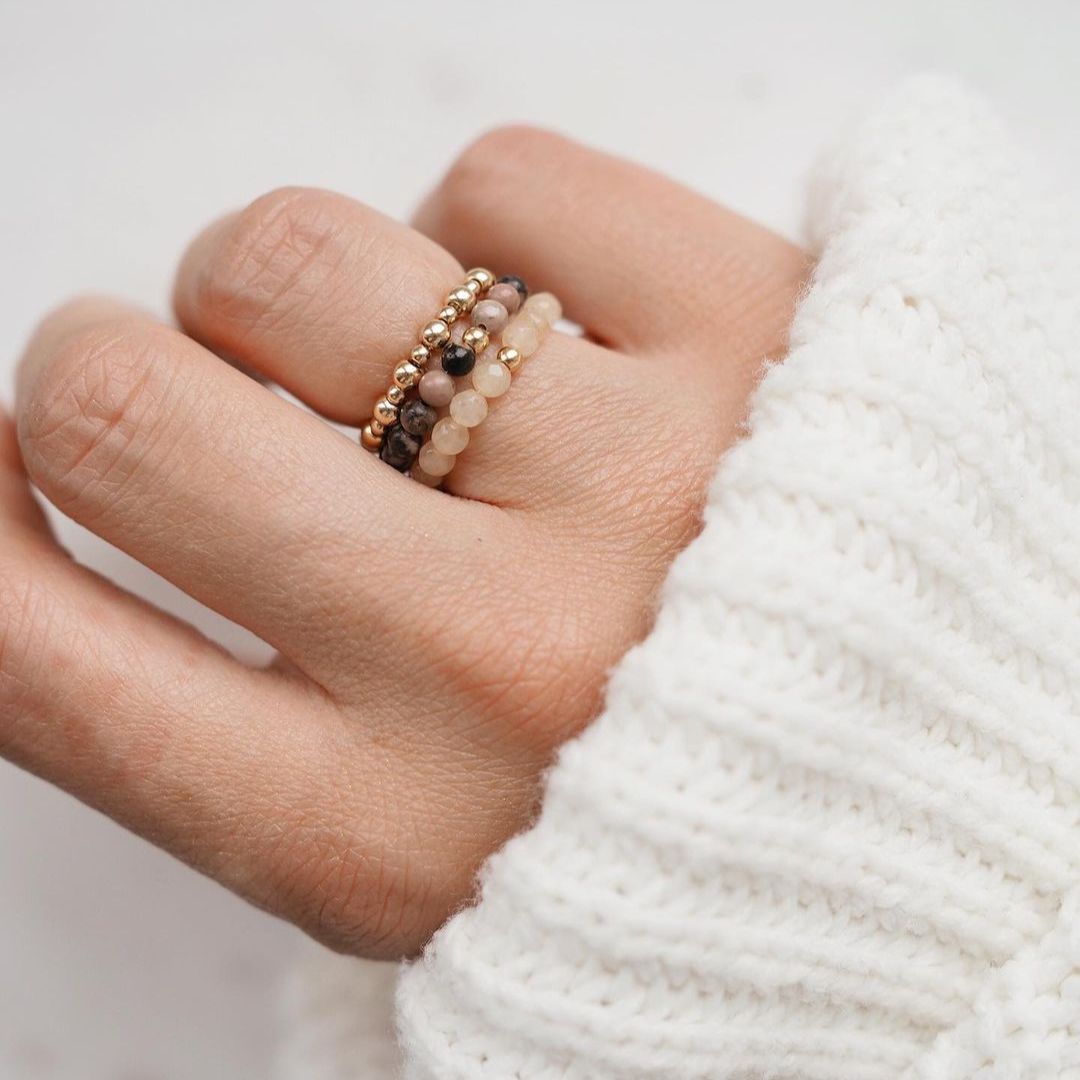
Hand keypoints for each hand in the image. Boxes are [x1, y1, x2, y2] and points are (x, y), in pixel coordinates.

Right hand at [0, 128, 806, 957]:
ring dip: (294, 299)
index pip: (31, 646)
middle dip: (112, 380)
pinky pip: (504, 183)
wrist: (952, 793)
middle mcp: (495, 658)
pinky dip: (485, 242)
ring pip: (298, 260)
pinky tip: (552, 343)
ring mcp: (638, 475)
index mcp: (379, 831)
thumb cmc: (662, 833)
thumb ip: (210, 716)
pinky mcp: (758, 324)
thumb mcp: (402, 856)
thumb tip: (44, 490)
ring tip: (396, 379)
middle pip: (122, 402)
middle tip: (205, 408)